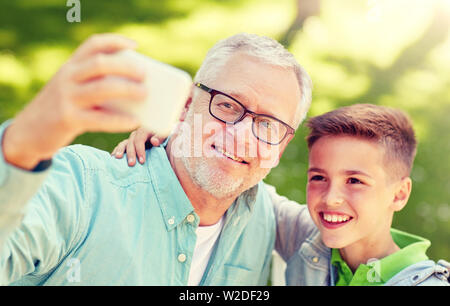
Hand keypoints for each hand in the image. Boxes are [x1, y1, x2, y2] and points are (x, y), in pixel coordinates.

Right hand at [2, 33, 146, 169]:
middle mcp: (67, 77)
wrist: (28, 132)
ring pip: (101, 89)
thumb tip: (137, 92)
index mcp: (70, 66)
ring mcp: (66, 98)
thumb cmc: (62, 109)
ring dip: (127, 90)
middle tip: (145, 74)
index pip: (93, 45)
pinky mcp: (68, 119)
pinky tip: (134, 121)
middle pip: (100, 64)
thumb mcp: (71, 89)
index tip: (134, 46)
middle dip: (126, 67)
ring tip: (145, 94)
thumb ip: (94, 85)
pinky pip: (99, 119)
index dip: (115, 42)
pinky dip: (119, 120)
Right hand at [111, 128, 164, 165]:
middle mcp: (136, 134)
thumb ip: (160, 138)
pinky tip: (113, 158)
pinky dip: (116, 152)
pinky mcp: (127, 144)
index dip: (140, 150)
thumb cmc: (162, 137)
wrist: (159, 137)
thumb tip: (154, 141)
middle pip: (131, 143)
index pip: (140, 140)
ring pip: (123, 144)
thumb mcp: (164, 135)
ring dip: (120, 151)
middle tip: (131, 164)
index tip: (142, 161)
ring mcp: (130, 139)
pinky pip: (120, 147)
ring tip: (118, 158)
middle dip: (131, 154)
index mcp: (144, 131)